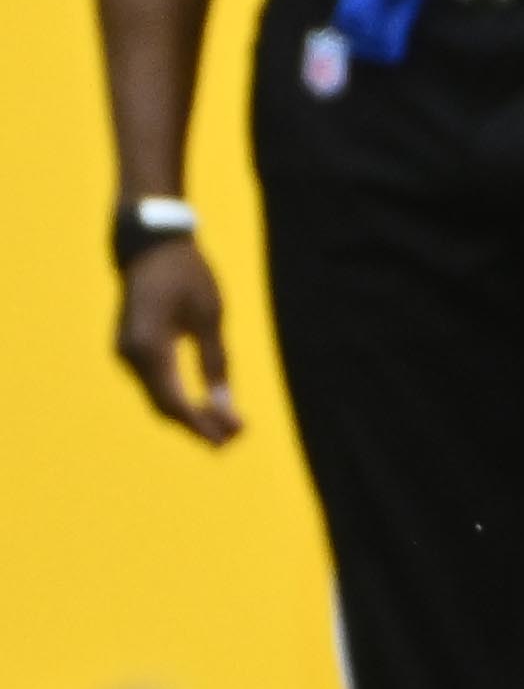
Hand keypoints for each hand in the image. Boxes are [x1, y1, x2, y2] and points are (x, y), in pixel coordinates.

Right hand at [115, 239, 241, 445]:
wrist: (151, 247)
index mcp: (150, 346)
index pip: (175, 400)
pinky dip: (176, 398)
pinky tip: (200, 407)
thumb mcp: (210, 315)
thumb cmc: (187, 275)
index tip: (232, 435)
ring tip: (223, 428)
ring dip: (187, 415)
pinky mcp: (129, 350)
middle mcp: (130, 356)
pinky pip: (153, 384)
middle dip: (196, 426)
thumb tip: (223, 404)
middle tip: (231, 441)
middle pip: (163, 406)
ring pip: (156, 398)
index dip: (203, 422)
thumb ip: (215, 361)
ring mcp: (125, 354)